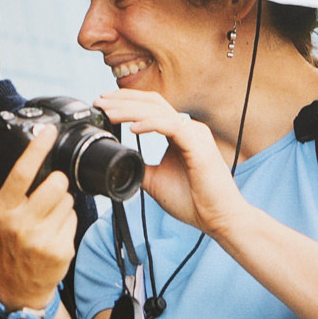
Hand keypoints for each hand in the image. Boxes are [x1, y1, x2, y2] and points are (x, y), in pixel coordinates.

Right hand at [0, 125, 76, 310]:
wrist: (18, 287)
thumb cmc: (8, 244)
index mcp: (3, 208)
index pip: (22, 172)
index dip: (37, 148)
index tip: (49, 131)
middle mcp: (20, 222)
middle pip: (56, 184)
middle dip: (58, 183)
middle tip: (50, 192)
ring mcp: (41, 238)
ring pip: (69, 200)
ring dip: (64, 204)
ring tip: (49, 217)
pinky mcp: (60, 250)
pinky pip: (74, 220)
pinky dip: (68, 223)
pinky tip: (55, 233)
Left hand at [94, 89, 245, 236]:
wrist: (218, 219)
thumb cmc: (194, 201)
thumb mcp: (155, 180)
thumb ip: (139, 166)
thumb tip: (119, 161)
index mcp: (179, 133)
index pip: (151, 107)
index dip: (126, 102)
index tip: (103, 104)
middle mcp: (188, 128)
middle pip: (152, 102)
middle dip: (123, 99)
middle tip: (99, 101)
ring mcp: (195, 134)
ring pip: (158, 111)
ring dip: (130, 109)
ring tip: (109, 112)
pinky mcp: (198, 145)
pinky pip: (170, 126)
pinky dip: (150, 124)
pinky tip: (133, 128)